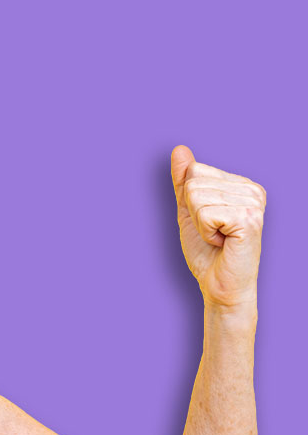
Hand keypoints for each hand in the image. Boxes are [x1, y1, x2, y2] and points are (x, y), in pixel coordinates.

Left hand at [170, 145, 264, 310]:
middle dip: (194, 212)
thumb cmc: (207, 251)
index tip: (209, 221)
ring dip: (200, 224)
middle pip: (194, 182)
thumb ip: (184, 181)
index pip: (195, 171)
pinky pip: (204, 213)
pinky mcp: (249, 219)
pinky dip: (205, 232)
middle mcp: (253, 189)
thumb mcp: (189, 211)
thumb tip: (180, 150)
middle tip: (213, 232)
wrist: (220, 285)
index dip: (190, 201)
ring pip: (197, 196)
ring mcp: (254, 203)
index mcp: (242, 184)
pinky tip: (223, 242)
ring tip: (219, 238)